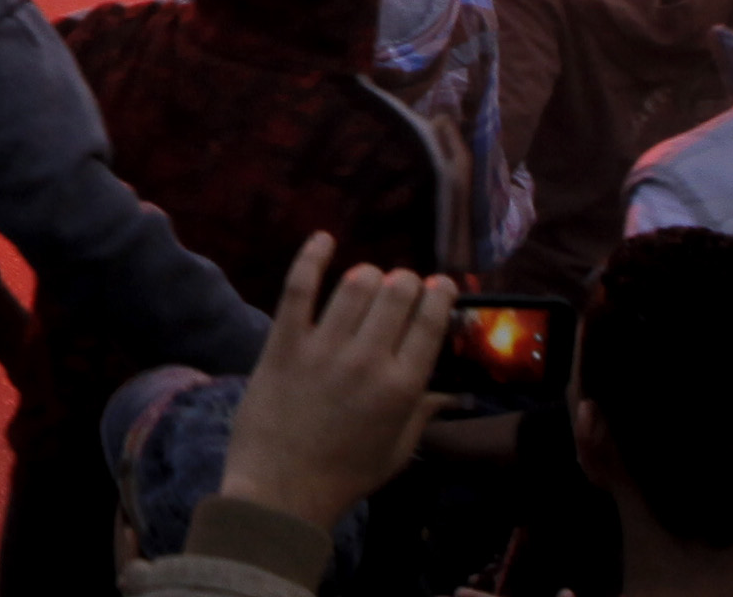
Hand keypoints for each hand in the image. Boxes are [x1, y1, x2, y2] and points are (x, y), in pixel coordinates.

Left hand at [218, 233, 454, 529]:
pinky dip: (312, 256)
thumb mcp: (397, 452)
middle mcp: (368, 361)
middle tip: (399, 289)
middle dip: (404, 283)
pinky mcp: (284, 344)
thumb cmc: (342, 477)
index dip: (439, 294)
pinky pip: (300, 286)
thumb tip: (452, 393)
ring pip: (356, 284)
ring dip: (367, 276)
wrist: (280, 492)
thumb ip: (424, 414)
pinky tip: (322, 239)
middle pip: (397, 292)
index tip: (439, 286)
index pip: (431, 320)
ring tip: (367, 282)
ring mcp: (324, 349)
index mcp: (402, 388)